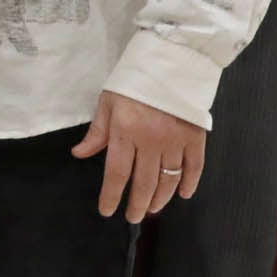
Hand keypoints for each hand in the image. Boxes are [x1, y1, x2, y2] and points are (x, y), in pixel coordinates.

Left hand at [70, 89, 205, 222]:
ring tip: (153, 209)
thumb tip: (79, 154)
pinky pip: (194, 166)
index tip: (107, 211)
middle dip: (137, 204)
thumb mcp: (108, 102)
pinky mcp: (196, 136)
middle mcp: (151, 140)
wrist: (171, 59)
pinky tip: (183, 194)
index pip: (116, 173)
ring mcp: (176, 139)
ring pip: (168, 178)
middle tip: (133, 217)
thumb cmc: (134, 80)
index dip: (111, 195)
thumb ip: (97, 132)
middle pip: (144, 182)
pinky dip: (189, 182)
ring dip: (161, 198)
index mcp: (125, 131)